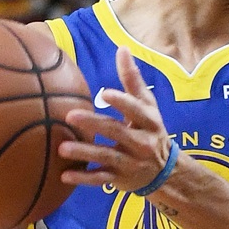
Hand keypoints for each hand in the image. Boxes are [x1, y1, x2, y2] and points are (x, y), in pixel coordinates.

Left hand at [60, 47, 173, 193]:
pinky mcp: (120, 179)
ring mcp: (131, 163)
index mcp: (149, 122)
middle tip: (71, 116)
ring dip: (85, 153)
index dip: (122, 102)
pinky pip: (100, 180)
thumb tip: (122, 49)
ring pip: (106, 157)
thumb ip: (133, 80)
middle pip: (117, 132)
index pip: (136, 110)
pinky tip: (64, 175)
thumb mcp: (148, 107)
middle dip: (94, 124)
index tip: (104, 94)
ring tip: (62, 148)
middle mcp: (142, 142)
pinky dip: (83, 178)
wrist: (166, 172)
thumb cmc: (151, 130)